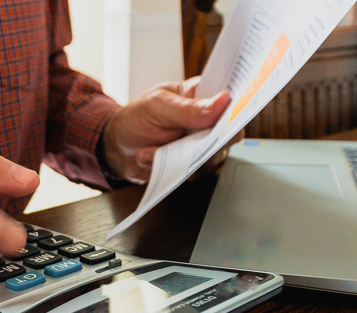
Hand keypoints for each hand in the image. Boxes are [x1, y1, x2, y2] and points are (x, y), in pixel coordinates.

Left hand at [99, 77, 232, 183]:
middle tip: (185, 141)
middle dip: (208, 140)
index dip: (240, 104)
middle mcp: (207, 120)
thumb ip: (188, 108)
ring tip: (148, 151)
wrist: (117, 148)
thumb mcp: (156, 106)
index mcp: (201, 95)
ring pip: (213, 156)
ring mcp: (202, 144)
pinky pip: (195, 172)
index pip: (231, 96)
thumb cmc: (136, 118)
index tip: (234, 114)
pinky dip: (171, 169)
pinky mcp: (193, 164)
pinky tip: (148, 158)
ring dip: (180, 157)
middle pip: (229, 132)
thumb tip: (223, 102)